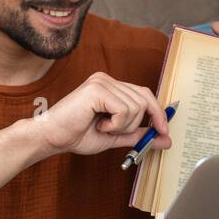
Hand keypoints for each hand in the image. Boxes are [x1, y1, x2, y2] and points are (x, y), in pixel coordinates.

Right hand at [31, 72, 171, 156]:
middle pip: (144, 98)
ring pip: (135, 107)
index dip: (157, 112)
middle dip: (138, 123)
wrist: (52, 137)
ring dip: (123, 126)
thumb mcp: (116, 136)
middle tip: (117, 132)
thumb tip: (166, 139)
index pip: (144, 93)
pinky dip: (115, 124)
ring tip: (102, 127)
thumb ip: (139, 135)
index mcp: (110, 86)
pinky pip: (123, 109)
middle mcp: (106, 79)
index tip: (163, 131)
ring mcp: (101, 82)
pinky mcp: (97, 89)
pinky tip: (99, 124)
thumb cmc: (76, 135)